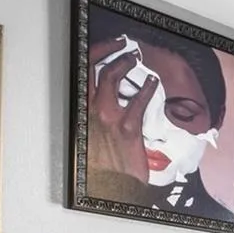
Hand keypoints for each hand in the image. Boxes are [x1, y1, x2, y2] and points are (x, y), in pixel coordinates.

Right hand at [86, 36, 155, 184]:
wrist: (111, 187)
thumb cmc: (100, 166)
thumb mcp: (90, 136)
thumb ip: (96, 117)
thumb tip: (106, 103)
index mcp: (80, 112)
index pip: (83, 72)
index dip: (97, 53)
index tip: (110, 45)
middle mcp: (90, 110)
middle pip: (96, 68)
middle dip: (110, 50)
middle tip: (124, 45)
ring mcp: (108, 117)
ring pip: (113, 77)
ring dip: (125, 63)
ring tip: (135, 59)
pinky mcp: (128, 127)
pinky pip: (137, 100)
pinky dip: (146, 87)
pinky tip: (153, 83)